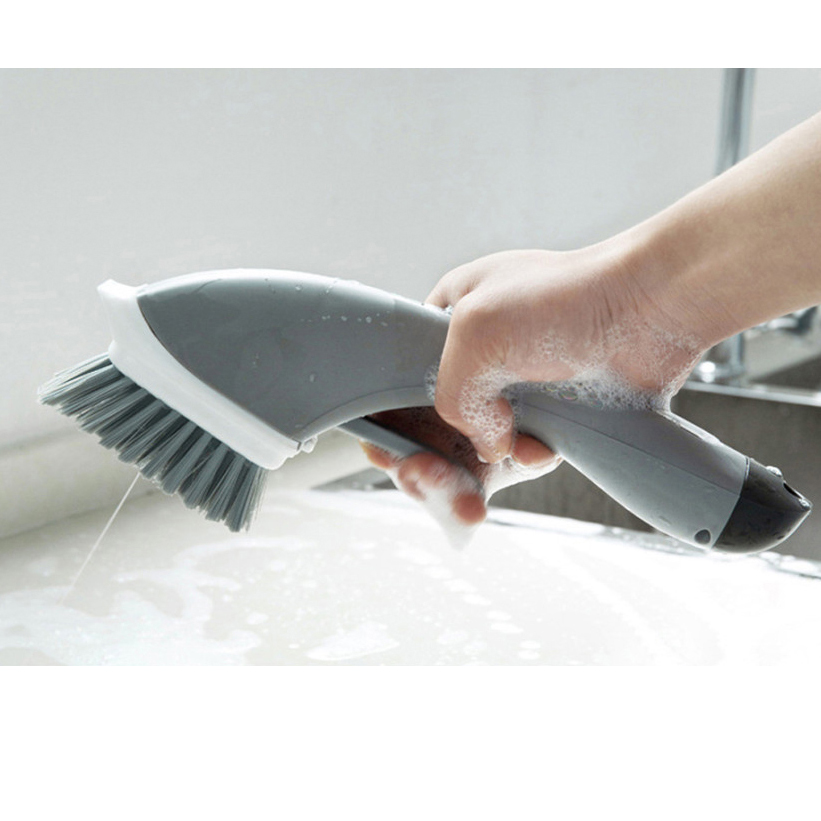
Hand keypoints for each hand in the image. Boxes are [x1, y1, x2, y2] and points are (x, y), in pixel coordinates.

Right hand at [362, 242, 704, 530]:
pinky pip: (522, 456)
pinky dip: (524, 465)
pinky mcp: (554, 416)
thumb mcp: (475, 331)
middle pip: (434, 426)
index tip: (391, 454)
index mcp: (448, 323)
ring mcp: (517, 390)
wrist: (650, 308)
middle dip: (426, 463)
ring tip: (466, 503)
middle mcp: (480, 358)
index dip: (391, 422)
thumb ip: (452, 396)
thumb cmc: (566, 297)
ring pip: (476, 450)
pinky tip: (537, 456)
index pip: (400, 383)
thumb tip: (482, 445)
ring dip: (467, 479)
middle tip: (425, 482)